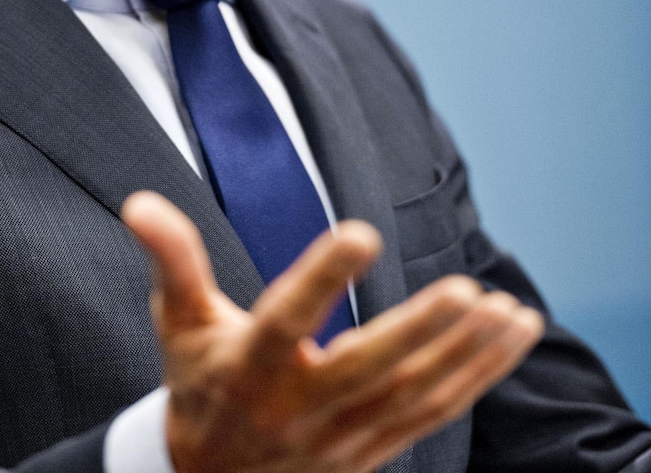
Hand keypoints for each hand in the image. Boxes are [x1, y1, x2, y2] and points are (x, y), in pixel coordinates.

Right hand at [122, 191, 543, 472]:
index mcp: (250, 366)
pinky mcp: (374, 448)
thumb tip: (140, 201)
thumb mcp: (179, 321)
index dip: (322, 277)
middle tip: (466, 290)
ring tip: (509, 311)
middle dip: (419, 333)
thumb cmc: (199, 383)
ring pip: (413, 396)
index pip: (287, 317)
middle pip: (367, 370)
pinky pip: (434, 413)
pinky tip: (511, 336)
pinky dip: (477, 376)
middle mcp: (300, 406)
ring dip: (467, 356)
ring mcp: (343, 435)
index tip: (360, 232)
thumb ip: (171, 258)